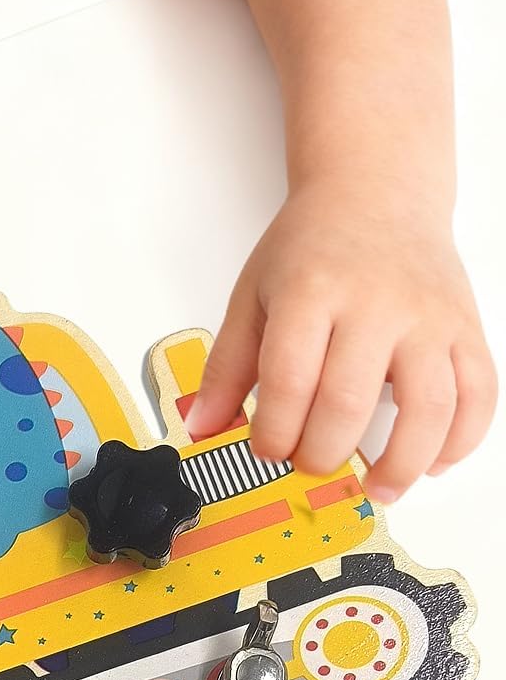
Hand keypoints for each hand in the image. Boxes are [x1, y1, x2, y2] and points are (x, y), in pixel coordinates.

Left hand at [185, 184, 495, 502]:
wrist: (377, 191)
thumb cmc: (311, 245)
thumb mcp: (252, 294)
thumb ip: (227, 365)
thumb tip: (201, 426)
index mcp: (311, 293)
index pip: (291, 381)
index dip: (275, 432)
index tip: (267, 449)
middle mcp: (375, 304)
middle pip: (349, 402)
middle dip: (323, 452)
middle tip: (309, 464)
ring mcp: (429, 317)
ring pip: (427, 408)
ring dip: (402, 463)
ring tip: (378, 488)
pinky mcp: (466, 327)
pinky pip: (479, 393)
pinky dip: (460, 439)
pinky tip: (433, 461)